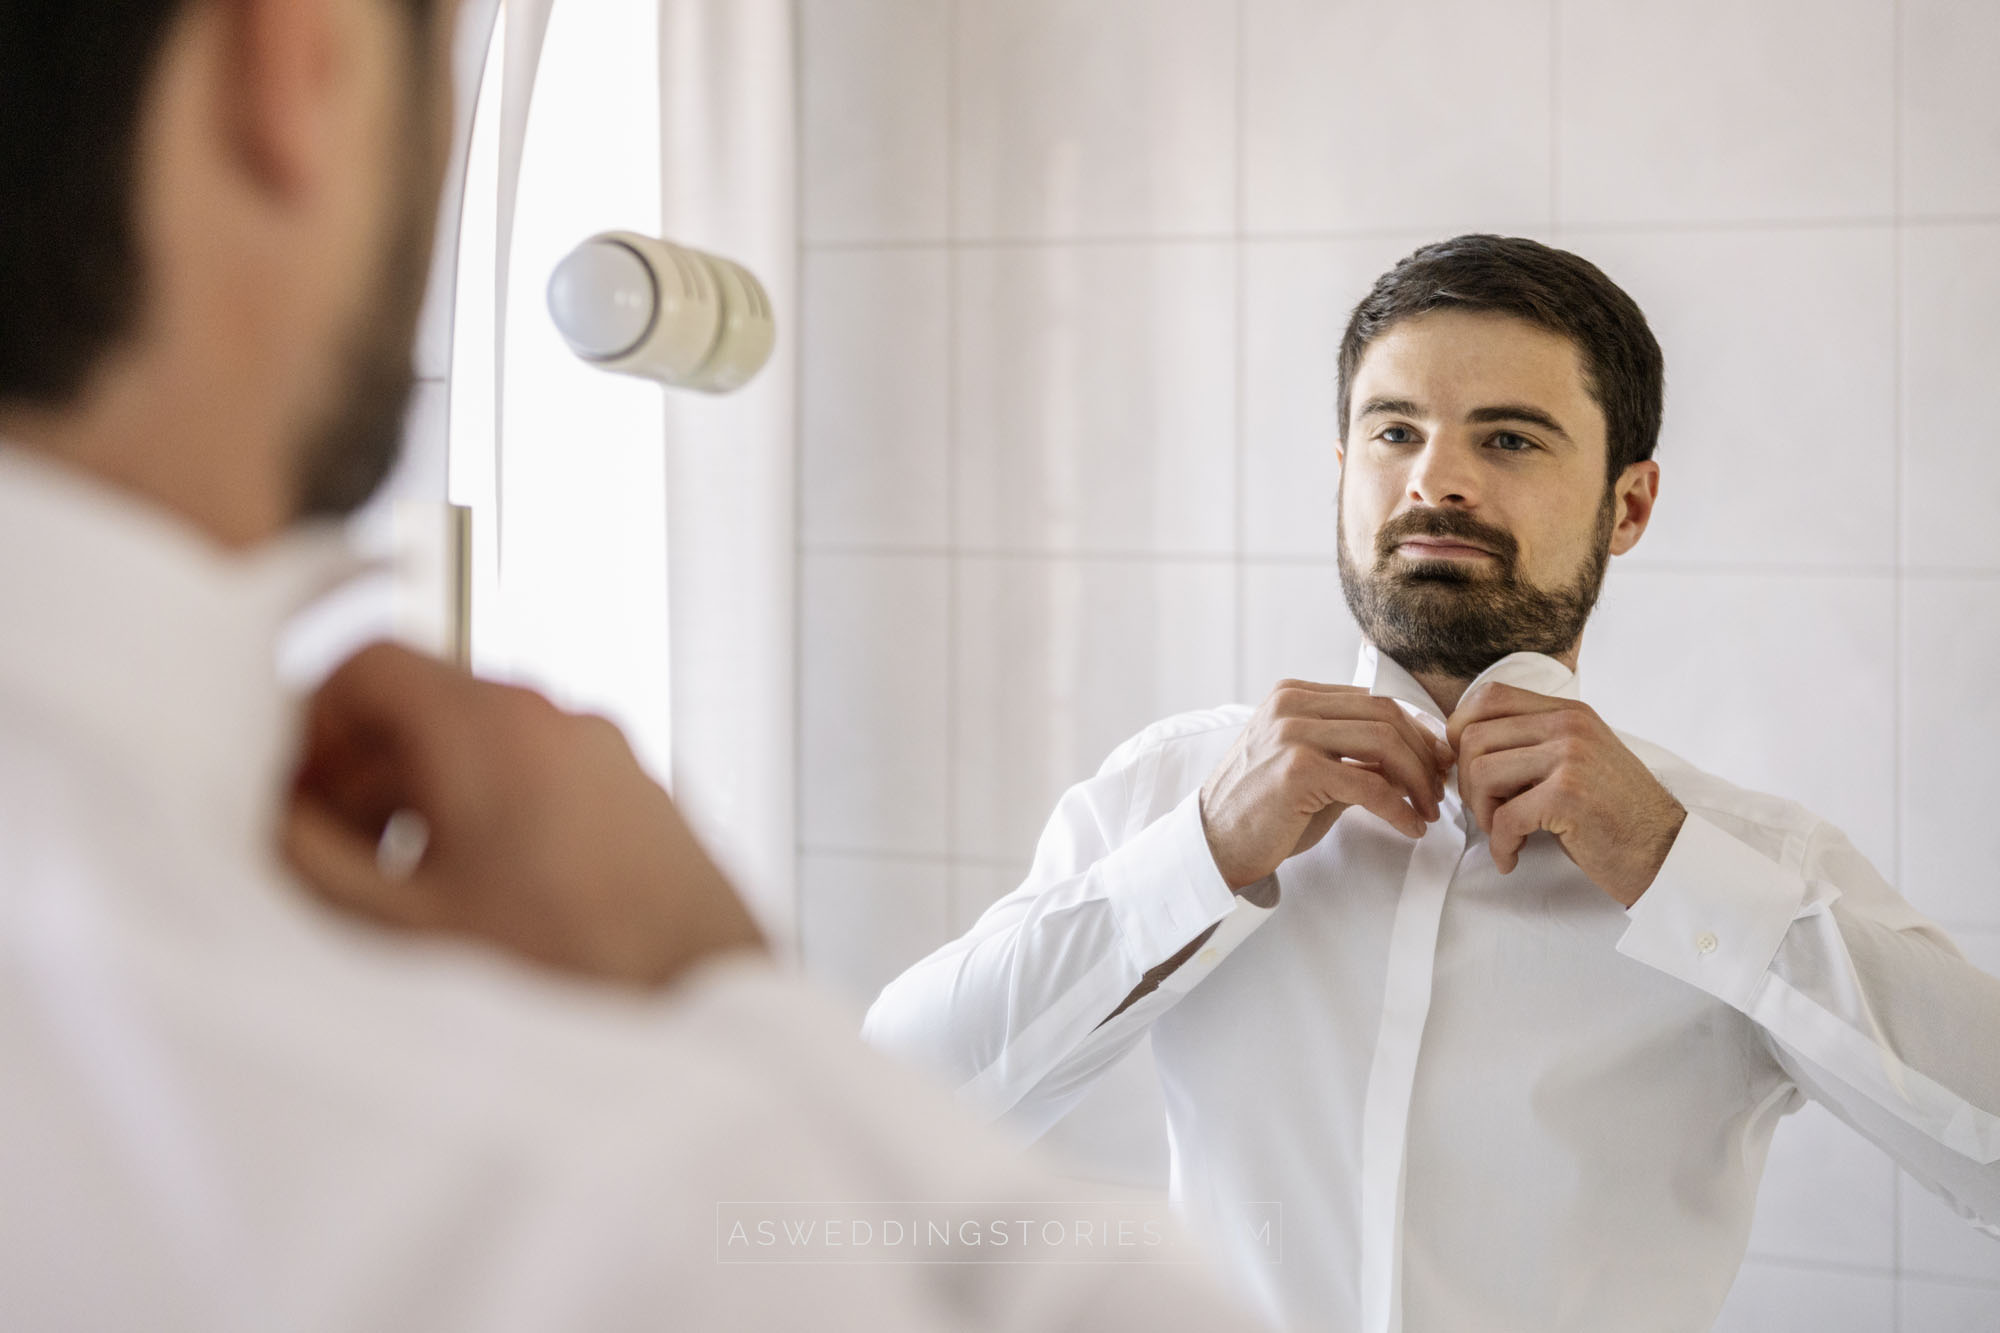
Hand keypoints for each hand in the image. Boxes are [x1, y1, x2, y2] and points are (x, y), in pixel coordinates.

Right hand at [282, 642, 763, 988]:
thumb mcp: (397, 927)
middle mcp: (563, 719)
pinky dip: (490, 821)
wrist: (709, 1025)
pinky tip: (476, 909)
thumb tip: (270, 816)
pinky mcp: (646, 805)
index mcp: (495, 724)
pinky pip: (546, 783)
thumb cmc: (566, 981)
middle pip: (425, 708)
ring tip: (396, 894)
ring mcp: (615, 758)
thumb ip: (307, 858)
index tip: (283, 789)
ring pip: (486, 750)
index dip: (305, 723)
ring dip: (421, 803)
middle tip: (322, 854)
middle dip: (358, 775)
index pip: (368, 663)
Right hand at [1200, 680, 1453, 890]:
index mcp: (1293, 694)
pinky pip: (1370, 784)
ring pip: (1383, 742)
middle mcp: (1290, 704)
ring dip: (1417, 780)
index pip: (1373, 699)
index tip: (1436, 761)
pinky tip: (1410, 826)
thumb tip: (1417, 757)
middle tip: (1439, 790)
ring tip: (1428, 810)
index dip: (1415, 730)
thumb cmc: (1263, 811)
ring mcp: (1292, 733)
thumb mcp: (1309, 767)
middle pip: (1385, 714)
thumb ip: (1352, 752)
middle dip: (1423, 754)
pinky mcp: (1298, 770)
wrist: (1213, 845)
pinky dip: (1399, 808)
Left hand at [1447, 682, 1685, 906]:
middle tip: (1490, 814)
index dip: (1462, 733)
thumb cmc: (1613, 814)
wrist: (1666, 852)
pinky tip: (1513, 857)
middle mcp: (1569, 725)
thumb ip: (1532, 744)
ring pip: (1480, 771)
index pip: (1488, 697)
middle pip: (1473, 736)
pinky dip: (1500, 845)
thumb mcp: (1575, 761)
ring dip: (1482, 813)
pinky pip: (1504, 817)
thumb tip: (1463, 746)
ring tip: (1504, 833)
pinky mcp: (1568, 795)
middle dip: (1468, 783)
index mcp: (1568, 713)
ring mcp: (1570, 757)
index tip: (1472, 771)